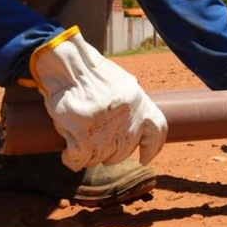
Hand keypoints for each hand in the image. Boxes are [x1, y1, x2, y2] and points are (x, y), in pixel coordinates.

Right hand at [30, 26, 167, 170]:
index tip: (144, 159)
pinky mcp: (82, 136)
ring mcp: (105, 131)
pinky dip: (73, 160)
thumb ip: (133, 103)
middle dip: (112, 153)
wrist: (70, 66)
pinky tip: (68, 153)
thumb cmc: (93, 72)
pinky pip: (79, 160)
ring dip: (91, 155)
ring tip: (80, 141)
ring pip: (101, 158)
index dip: (152, 148)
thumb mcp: (124, 83)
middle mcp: (127, 119)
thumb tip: (140, 120)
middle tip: (98, 145)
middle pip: (125, 150)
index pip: (157, 132)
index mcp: (139, 103)